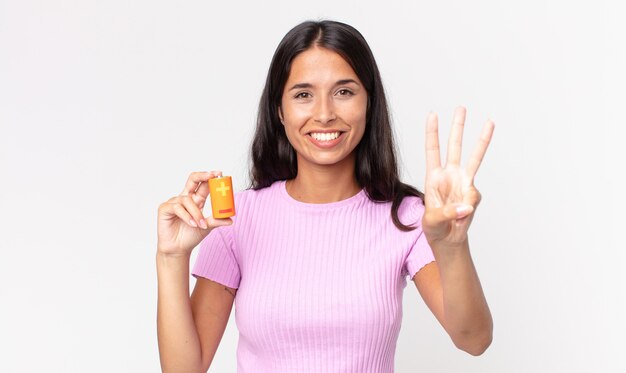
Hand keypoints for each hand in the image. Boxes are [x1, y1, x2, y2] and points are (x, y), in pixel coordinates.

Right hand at [157, 171, 232, 256]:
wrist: (178, 249)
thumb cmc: (190, 236)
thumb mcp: (207, 227)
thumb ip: (216, 221)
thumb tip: (230, 220)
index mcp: (196, 200)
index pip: (203, 184)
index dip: (210, 177)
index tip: (220, 174)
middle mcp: (185, 198)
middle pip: (192, 180)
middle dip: (202, 175)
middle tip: (212, 175)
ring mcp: (174, 202)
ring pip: (187, 200)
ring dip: (196, 213)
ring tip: (201, 224)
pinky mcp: (164, 208)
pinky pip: (177, 208)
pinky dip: (187, 216)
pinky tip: (192, 224)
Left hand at [422, 106, 493, 245]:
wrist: (448, 239)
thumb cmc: (434, 228)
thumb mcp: (431, 221)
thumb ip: (446, 213)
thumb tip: (466, 206)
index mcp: (433, 177)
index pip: (432, 150)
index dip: (432, 133)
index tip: (432, 114)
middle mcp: (449, 175)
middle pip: (454, 147)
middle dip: (457, 127)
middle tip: (461, 108)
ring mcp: (463, 182)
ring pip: (474, 157)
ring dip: (481, 140)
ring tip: (490, 122)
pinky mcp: (473, 194)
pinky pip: (474, 197)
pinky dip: (468, 207)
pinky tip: (461, 215)